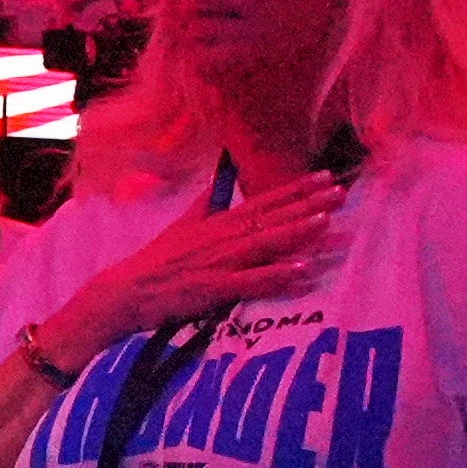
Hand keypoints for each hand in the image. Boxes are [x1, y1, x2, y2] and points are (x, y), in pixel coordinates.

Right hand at [55, 167, 347, 362]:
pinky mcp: (212, 288)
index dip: (296, 189)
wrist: (126, 290)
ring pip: (264, 244)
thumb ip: (207, 204)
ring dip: (296, 232)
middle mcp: (221, 237)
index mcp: (218, 222)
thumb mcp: (183, 226)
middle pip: (271, 218)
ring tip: (327, 221)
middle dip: (306, 204)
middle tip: (339, 191)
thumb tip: (221, 180)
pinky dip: (276, 275)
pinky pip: (250, 281)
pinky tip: (301, 270)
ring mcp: (218, 262)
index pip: (264, 200)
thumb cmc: (158, 261)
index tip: (324, 176)